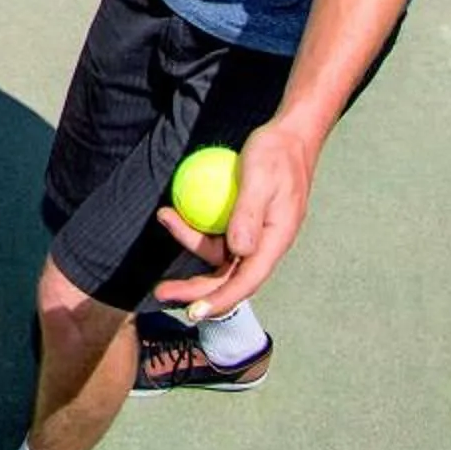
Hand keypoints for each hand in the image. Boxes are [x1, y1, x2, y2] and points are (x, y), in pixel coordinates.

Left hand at [150, 122, 319, 321]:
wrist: (290, 136)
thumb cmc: (276, 154)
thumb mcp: (259, 179)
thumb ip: (248, 215)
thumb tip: (239, 251)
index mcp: (275, 241)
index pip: (246, 282)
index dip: (219, 301)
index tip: (193, 313)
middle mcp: (265, 245)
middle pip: (228, 278)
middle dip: (195, 291)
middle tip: (161, 292)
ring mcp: (255, 235)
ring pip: (219, 256)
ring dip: (189, 242)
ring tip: (165, 216)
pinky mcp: (244, 223)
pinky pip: (218, 236)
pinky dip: (197, 229)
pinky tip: (177, 215)